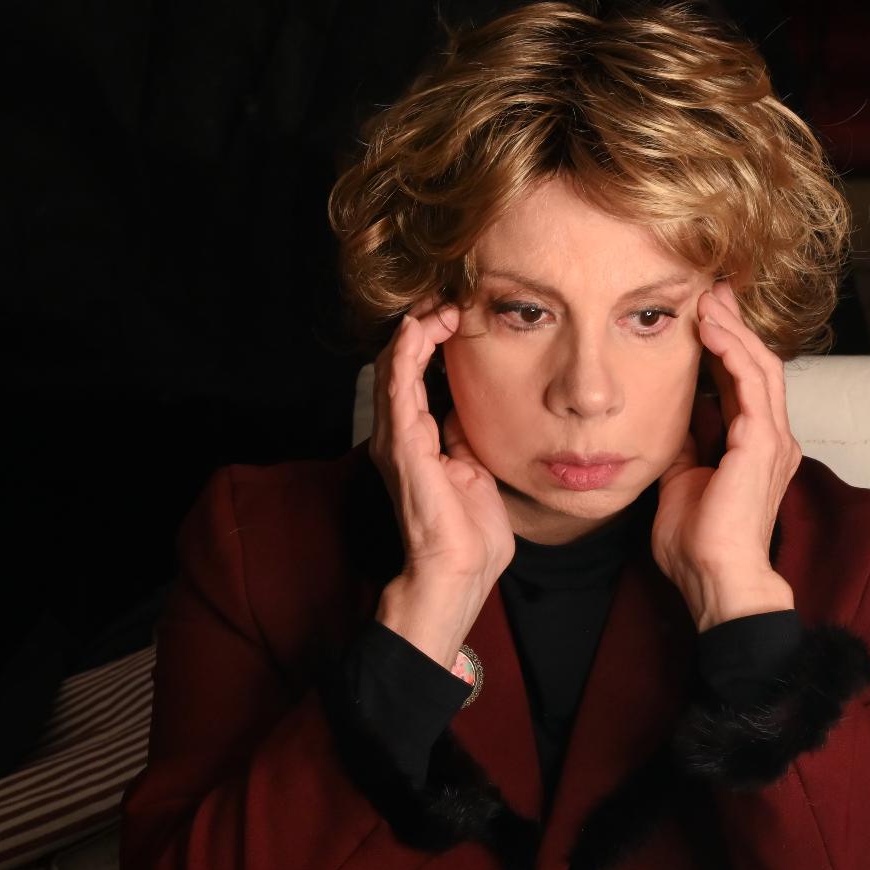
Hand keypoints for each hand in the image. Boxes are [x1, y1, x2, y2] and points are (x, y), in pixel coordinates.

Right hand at [368, 299, 513, 665]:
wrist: (456, 573)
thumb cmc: (468, 534)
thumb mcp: (475, 469)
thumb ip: (465, 437)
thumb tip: (469, 410)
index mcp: (415, 440)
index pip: (415, 375)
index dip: (431, 341)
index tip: (458, 314)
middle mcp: (397, 434)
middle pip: (399, 363)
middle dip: (422, 326)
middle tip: (448, 296)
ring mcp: (395, 439)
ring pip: (394, 367)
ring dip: (415, 331)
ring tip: (438, 303)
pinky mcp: (400, 446)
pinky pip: (397, 387)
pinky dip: (405, 353)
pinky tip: (419, 327)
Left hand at [652, 280, 798, 632]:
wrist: (716, 579)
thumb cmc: (698, 542)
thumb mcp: (682, 481)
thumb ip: (686, 448)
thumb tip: (672, 420)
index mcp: (754, 445)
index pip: (742, 382)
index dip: (725, 346)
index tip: (702, 316)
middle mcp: (770, 437)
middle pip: (756, 364)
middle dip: (732, 325)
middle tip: (709, 290)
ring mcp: (771, 440)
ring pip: (758, 366)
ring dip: (731, 330)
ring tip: (708, 299)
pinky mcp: (762, 445)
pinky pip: (750, 386)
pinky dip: (730, 354)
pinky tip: (710, 331)